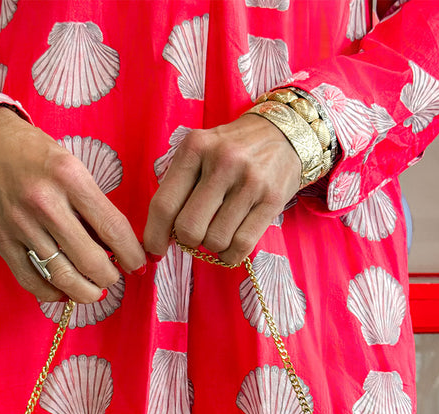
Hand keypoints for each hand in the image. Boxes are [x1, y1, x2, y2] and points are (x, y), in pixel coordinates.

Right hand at [0, 107, 145, 301]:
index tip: (138, 265)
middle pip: (90, 260)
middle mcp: (45, 202)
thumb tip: (117, 248)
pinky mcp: (1, 240)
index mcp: (70, 177)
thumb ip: (93, 205)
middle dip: (109, 278)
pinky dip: (52, 294)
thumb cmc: (36, 154)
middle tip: (113, 278)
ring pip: (61, 276)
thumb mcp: (72, 166)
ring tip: (94, 291)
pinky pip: (31, 280)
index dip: (131, 254)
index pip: (112, 228)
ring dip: (85, 292)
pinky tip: (63, 291)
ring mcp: (20, 224)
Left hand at [143, 113, 301, 264]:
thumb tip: (158, 237)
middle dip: (188, 240)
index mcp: (195, 148)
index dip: (154, 235)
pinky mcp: (271, 200)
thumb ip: (178, 186)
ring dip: (212, 245)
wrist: (283, 134)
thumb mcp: (200, 151)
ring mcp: (249, 182)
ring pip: (215, 240)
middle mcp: (222, 162)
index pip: (164, 204)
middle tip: (195, 233)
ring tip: (218, 230)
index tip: (155, 250)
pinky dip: (230, 254)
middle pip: (188, 228)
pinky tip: (230, 244)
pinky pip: (242, 245)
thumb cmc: (232, 149)